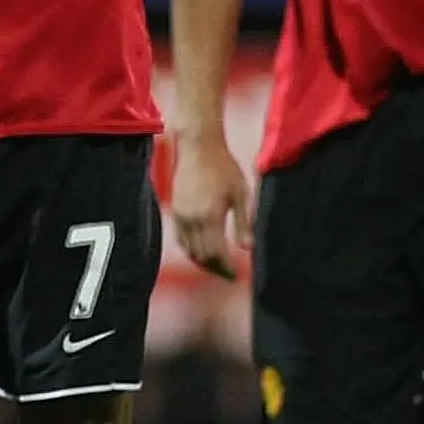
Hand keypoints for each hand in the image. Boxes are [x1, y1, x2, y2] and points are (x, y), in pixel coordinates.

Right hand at [169, 132, 253, 280]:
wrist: (199, 147)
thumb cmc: (224, 168)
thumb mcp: (241, 194)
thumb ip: (243, 223)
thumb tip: (247, 248)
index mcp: (210, 217)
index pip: (216, 254)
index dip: (226, 268)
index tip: (236, 275)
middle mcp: (192, 220)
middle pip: (201, 256)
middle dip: (215, 268)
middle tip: (228, 273)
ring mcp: (181, 216)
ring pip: (189, 250)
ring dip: (202, 261)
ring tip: (217, 265)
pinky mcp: (175, 210)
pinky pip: (181, 239)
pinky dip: (191, 249)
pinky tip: (202, 249)